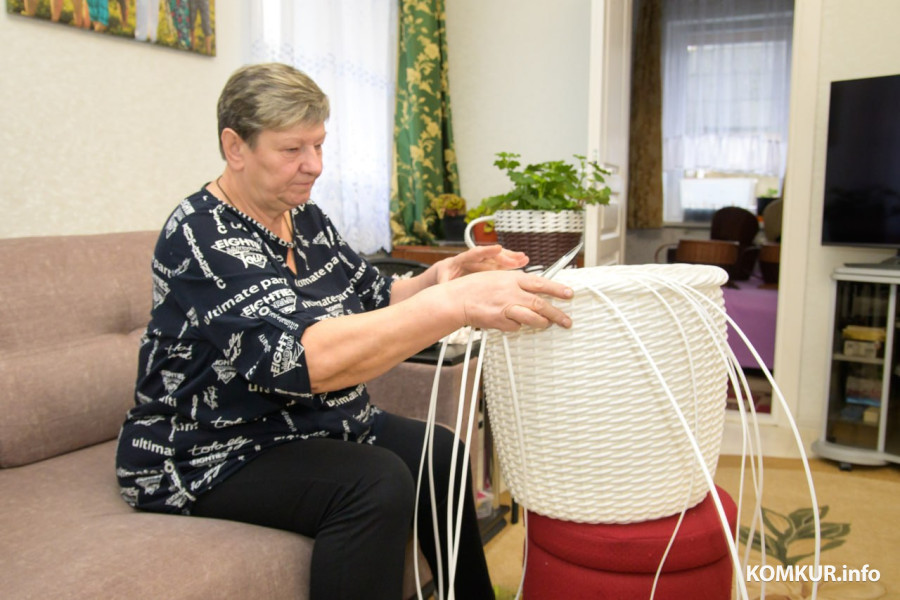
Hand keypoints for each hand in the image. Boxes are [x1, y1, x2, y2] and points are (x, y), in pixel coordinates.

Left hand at [432, 245, 527, 283]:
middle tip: (517, 258)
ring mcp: (482, 262)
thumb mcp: (441, 281)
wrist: (445, 273)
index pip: (475, 253)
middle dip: (505, 256)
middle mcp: (474, 258)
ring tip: (524, 259)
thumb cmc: (443, 276)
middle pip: (491, 255)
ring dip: (512, 258)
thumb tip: (446, 288)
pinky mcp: (487, 267)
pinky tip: (522, 264)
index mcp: (461, 260)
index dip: (487, 251)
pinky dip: (511, 264)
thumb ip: (445, 284)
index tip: (498, 249)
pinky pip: (501, 264)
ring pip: (498, 258)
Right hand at [447, 270, 572, 331]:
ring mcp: (506, 307)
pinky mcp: (500, 320)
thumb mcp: (498, 276)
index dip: (558, 289)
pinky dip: (517, 326)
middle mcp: (512, 292)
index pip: (542, 283)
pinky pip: (515, 327)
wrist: (457, 298)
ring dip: (542, 323)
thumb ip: (516, 282)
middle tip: (566, 321)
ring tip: (547, 325)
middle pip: (541, 304)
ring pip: (533, 318)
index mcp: (513, 278)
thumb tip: (533, 289)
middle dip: (557, 314)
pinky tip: (513, 323)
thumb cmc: (474, 287)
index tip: (569, 294)